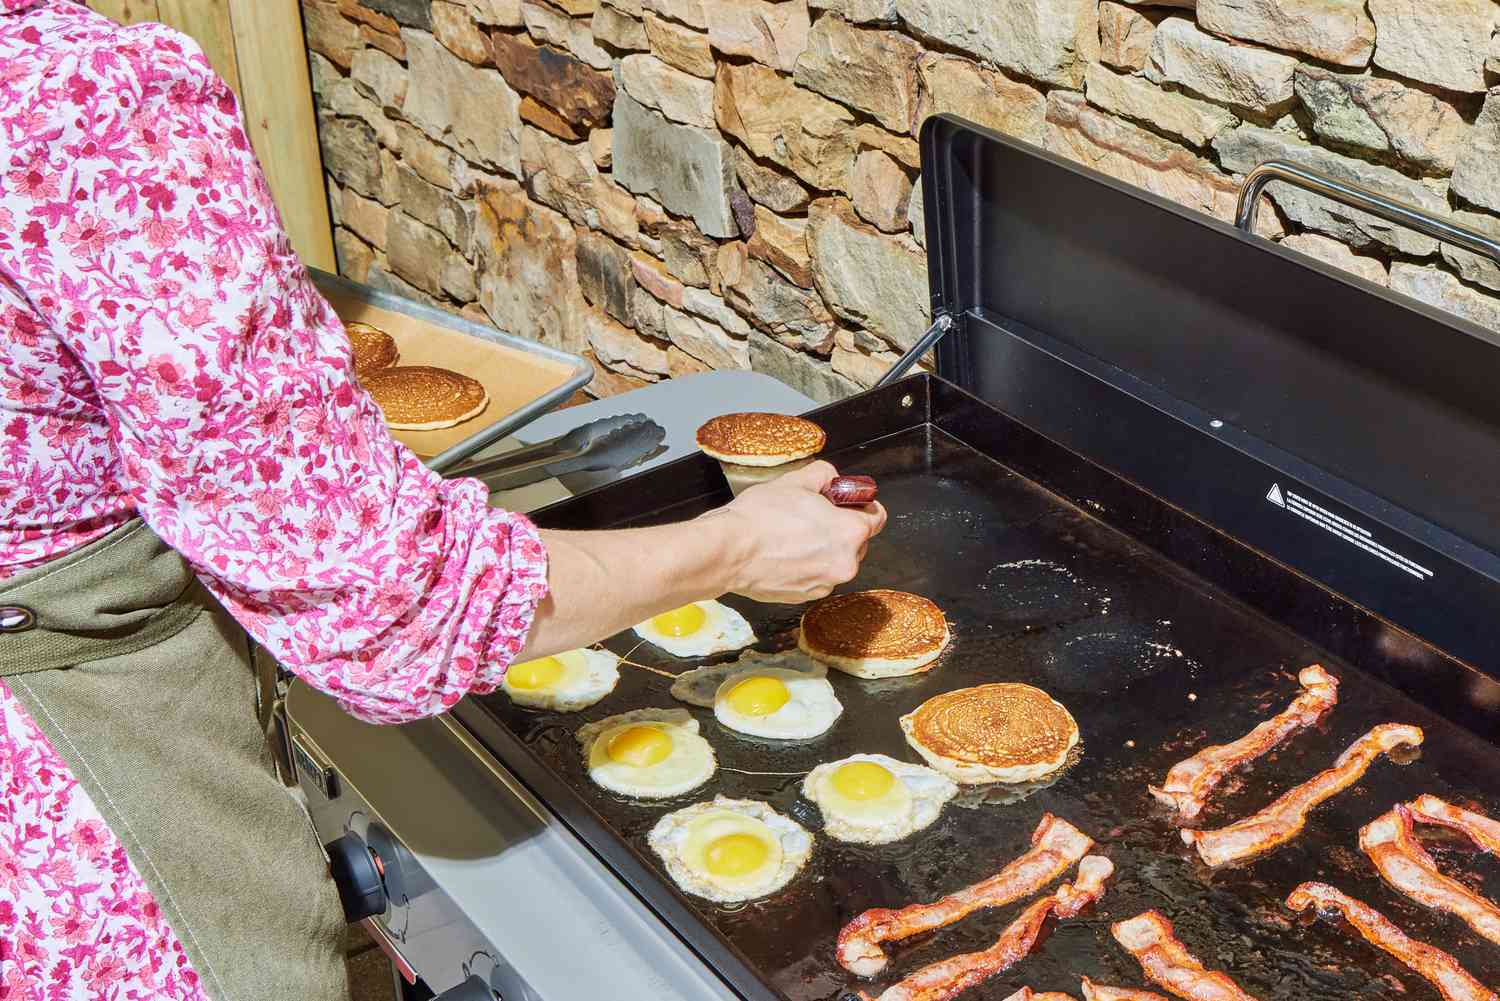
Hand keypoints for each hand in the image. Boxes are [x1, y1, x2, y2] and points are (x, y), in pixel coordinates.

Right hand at [704, 460, 886, 602]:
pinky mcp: (805, 596)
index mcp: (850, 532)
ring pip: (836, 561)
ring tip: (793, 536)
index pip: (878, 518)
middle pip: (857, 541)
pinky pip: (816, 577)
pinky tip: (784, 554)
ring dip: (824, 550)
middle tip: (813, 517)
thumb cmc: (759, 517)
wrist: (728, 551)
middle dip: (840, 528)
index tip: (847, 503)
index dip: (863, 506)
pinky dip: (807, 567)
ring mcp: (825, 584)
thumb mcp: (796, 480)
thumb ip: (824, 474)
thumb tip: (831, 479)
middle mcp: (845, 563)